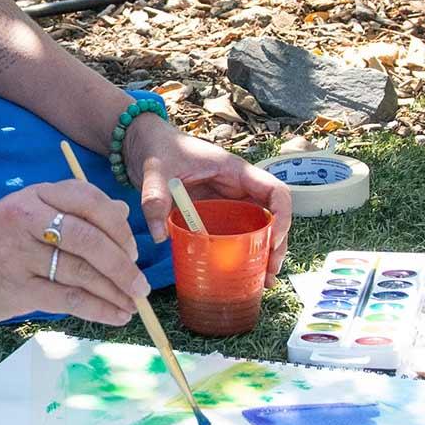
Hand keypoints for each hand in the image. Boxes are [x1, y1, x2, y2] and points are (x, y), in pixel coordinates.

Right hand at [0, 179, 149, 327]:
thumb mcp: (26, 212)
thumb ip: (71, 211)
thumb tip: (121, 212)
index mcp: (34, 195)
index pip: (88, 200)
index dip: (118, 227)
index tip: (131, 251)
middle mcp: (26, 218)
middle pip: (90, 239)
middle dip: (123, 266)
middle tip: (141, 286)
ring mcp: (18, 254)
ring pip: (81, 272)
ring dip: (114, 292)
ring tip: (133, 305)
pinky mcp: (13, 288)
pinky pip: (67, 299)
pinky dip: (97, 309)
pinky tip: (114, 315)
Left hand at [124, 115, 291, 284]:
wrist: (142, 143)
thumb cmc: (157, 148)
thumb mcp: (156, 171)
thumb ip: (155, 198)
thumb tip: (160, 235)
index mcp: (234, 171)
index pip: (275, 190)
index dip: (282, 216)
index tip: (272, 240)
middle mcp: (237, 187)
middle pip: (272, 216)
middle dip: (277, 244)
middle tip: (269, 273)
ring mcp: (227, 201)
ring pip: (257, 228)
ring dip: (264, 253)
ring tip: (263, 281)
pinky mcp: (213, 213)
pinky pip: (235, 233)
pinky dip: (242, 253)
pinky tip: (242, 275)